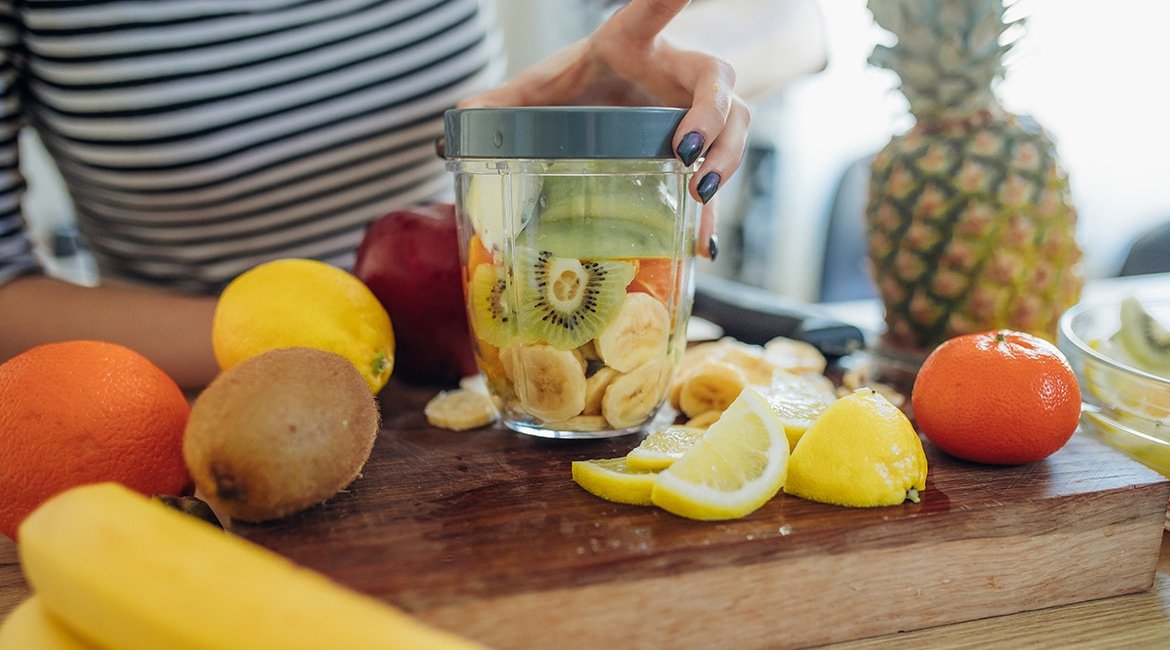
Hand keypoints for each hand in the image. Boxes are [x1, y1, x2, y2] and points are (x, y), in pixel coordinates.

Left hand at [460, 0, 749, 258]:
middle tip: (684, 152)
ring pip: (736, 125)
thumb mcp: (540, 91)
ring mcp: (697, 112)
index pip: (654, 13)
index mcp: (634, 44)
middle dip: (712, 116)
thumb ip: (500, 104)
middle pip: (717, 80)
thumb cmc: (578, 87)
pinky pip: (719, 177)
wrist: (612, 99)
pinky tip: (702, 244)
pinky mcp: (701, 152)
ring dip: (724, 159)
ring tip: (698, 193)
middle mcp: (676, 73)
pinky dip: (711, 213)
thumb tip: (454, 128)